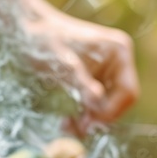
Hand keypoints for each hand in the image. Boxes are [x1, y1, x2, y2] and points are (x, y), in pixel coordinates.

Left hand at [22, 0, 139, 134]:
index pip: (128, 92)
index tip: (88, 125)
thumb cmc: (44, 42)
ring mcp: (108, 67)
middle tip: (75, 130)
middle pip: (120, 100)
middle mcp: (119, 59)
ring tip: (68, 126)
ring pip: (108, 103)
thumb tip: (97, 98)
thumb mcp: (63, 65)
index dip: (111, 112)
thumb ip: (81, 82)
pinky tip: (68, 120)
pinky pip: (97, 100)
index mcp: (119, 51)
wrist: (28, 27)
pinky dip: (85, 112)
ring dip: (91, 118)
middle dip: (100, 117)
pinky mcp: (95, 75)